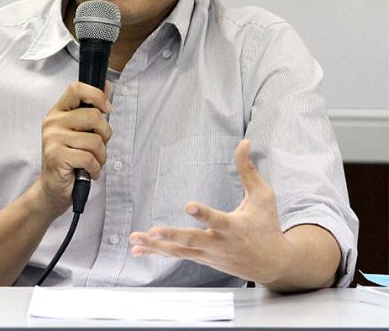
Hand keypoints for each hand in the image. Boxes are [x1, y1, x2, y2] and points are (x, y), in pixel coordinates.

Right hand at [34, 81, 111, 216]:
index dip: (97, 95)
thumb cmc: (69, 159)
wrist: (52, 189)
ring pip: (94, 140)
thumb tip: (107, 85)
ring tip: (93, 162)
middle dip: (105, 134)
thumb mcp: (80, 131)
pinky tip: (89, 172)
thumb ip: (91, 110)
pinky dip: (95, 168)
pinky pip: (89, 158)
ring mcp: (52, 139)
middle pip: (93, 115)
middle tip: (99, 147)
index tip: (107, 109)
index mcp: (58, 112)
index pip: (76, 88)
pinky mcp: (56, 156)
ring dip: (101, 156)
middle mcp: (52, 122)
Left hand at [128, 139, 294, 284]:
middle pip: (193, 240)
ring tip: (135, 238)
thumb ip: (248, 170)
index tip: (189, 205)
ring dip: (155, 245)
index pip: (217, 219)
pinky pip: (175, 255)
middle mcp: (219, 243)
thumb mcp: (263, 197)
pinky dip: (156, 253)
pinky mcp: (201, 259)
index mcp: (234, 227)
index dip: (204, 213)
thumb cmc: (267, 226)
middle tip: (154, 231)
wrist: (273, 265)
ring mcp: (208, 254)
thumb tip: (244, 142)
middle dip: (172, 235)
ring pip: (179, 251)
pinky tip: (136, 250)